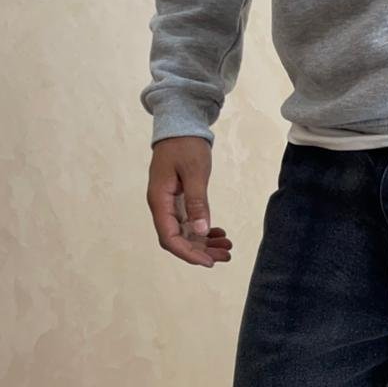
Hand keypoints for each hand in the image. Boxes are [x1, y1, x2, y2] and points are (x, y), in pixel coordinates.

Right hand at [147, 136, 232, 267]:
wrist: (181, 125)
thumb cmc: (186, 145)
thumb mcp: (195, 173)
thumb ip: (197, 202)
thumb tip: (201, 231)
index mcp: (160, 201)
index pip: (169, 238)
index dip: (188, 254)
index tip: (209, 262)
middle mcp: (162, 206)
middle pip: (178, 240)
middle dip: (201, 252)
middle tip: (226, 255)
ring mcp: (170, 205)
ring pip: (186, 234)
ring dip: (205, 244)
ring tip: (227, 247)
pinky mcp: (179, 201)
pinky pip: (190, 224)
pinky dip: (205, 231)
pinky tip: (220, 233)